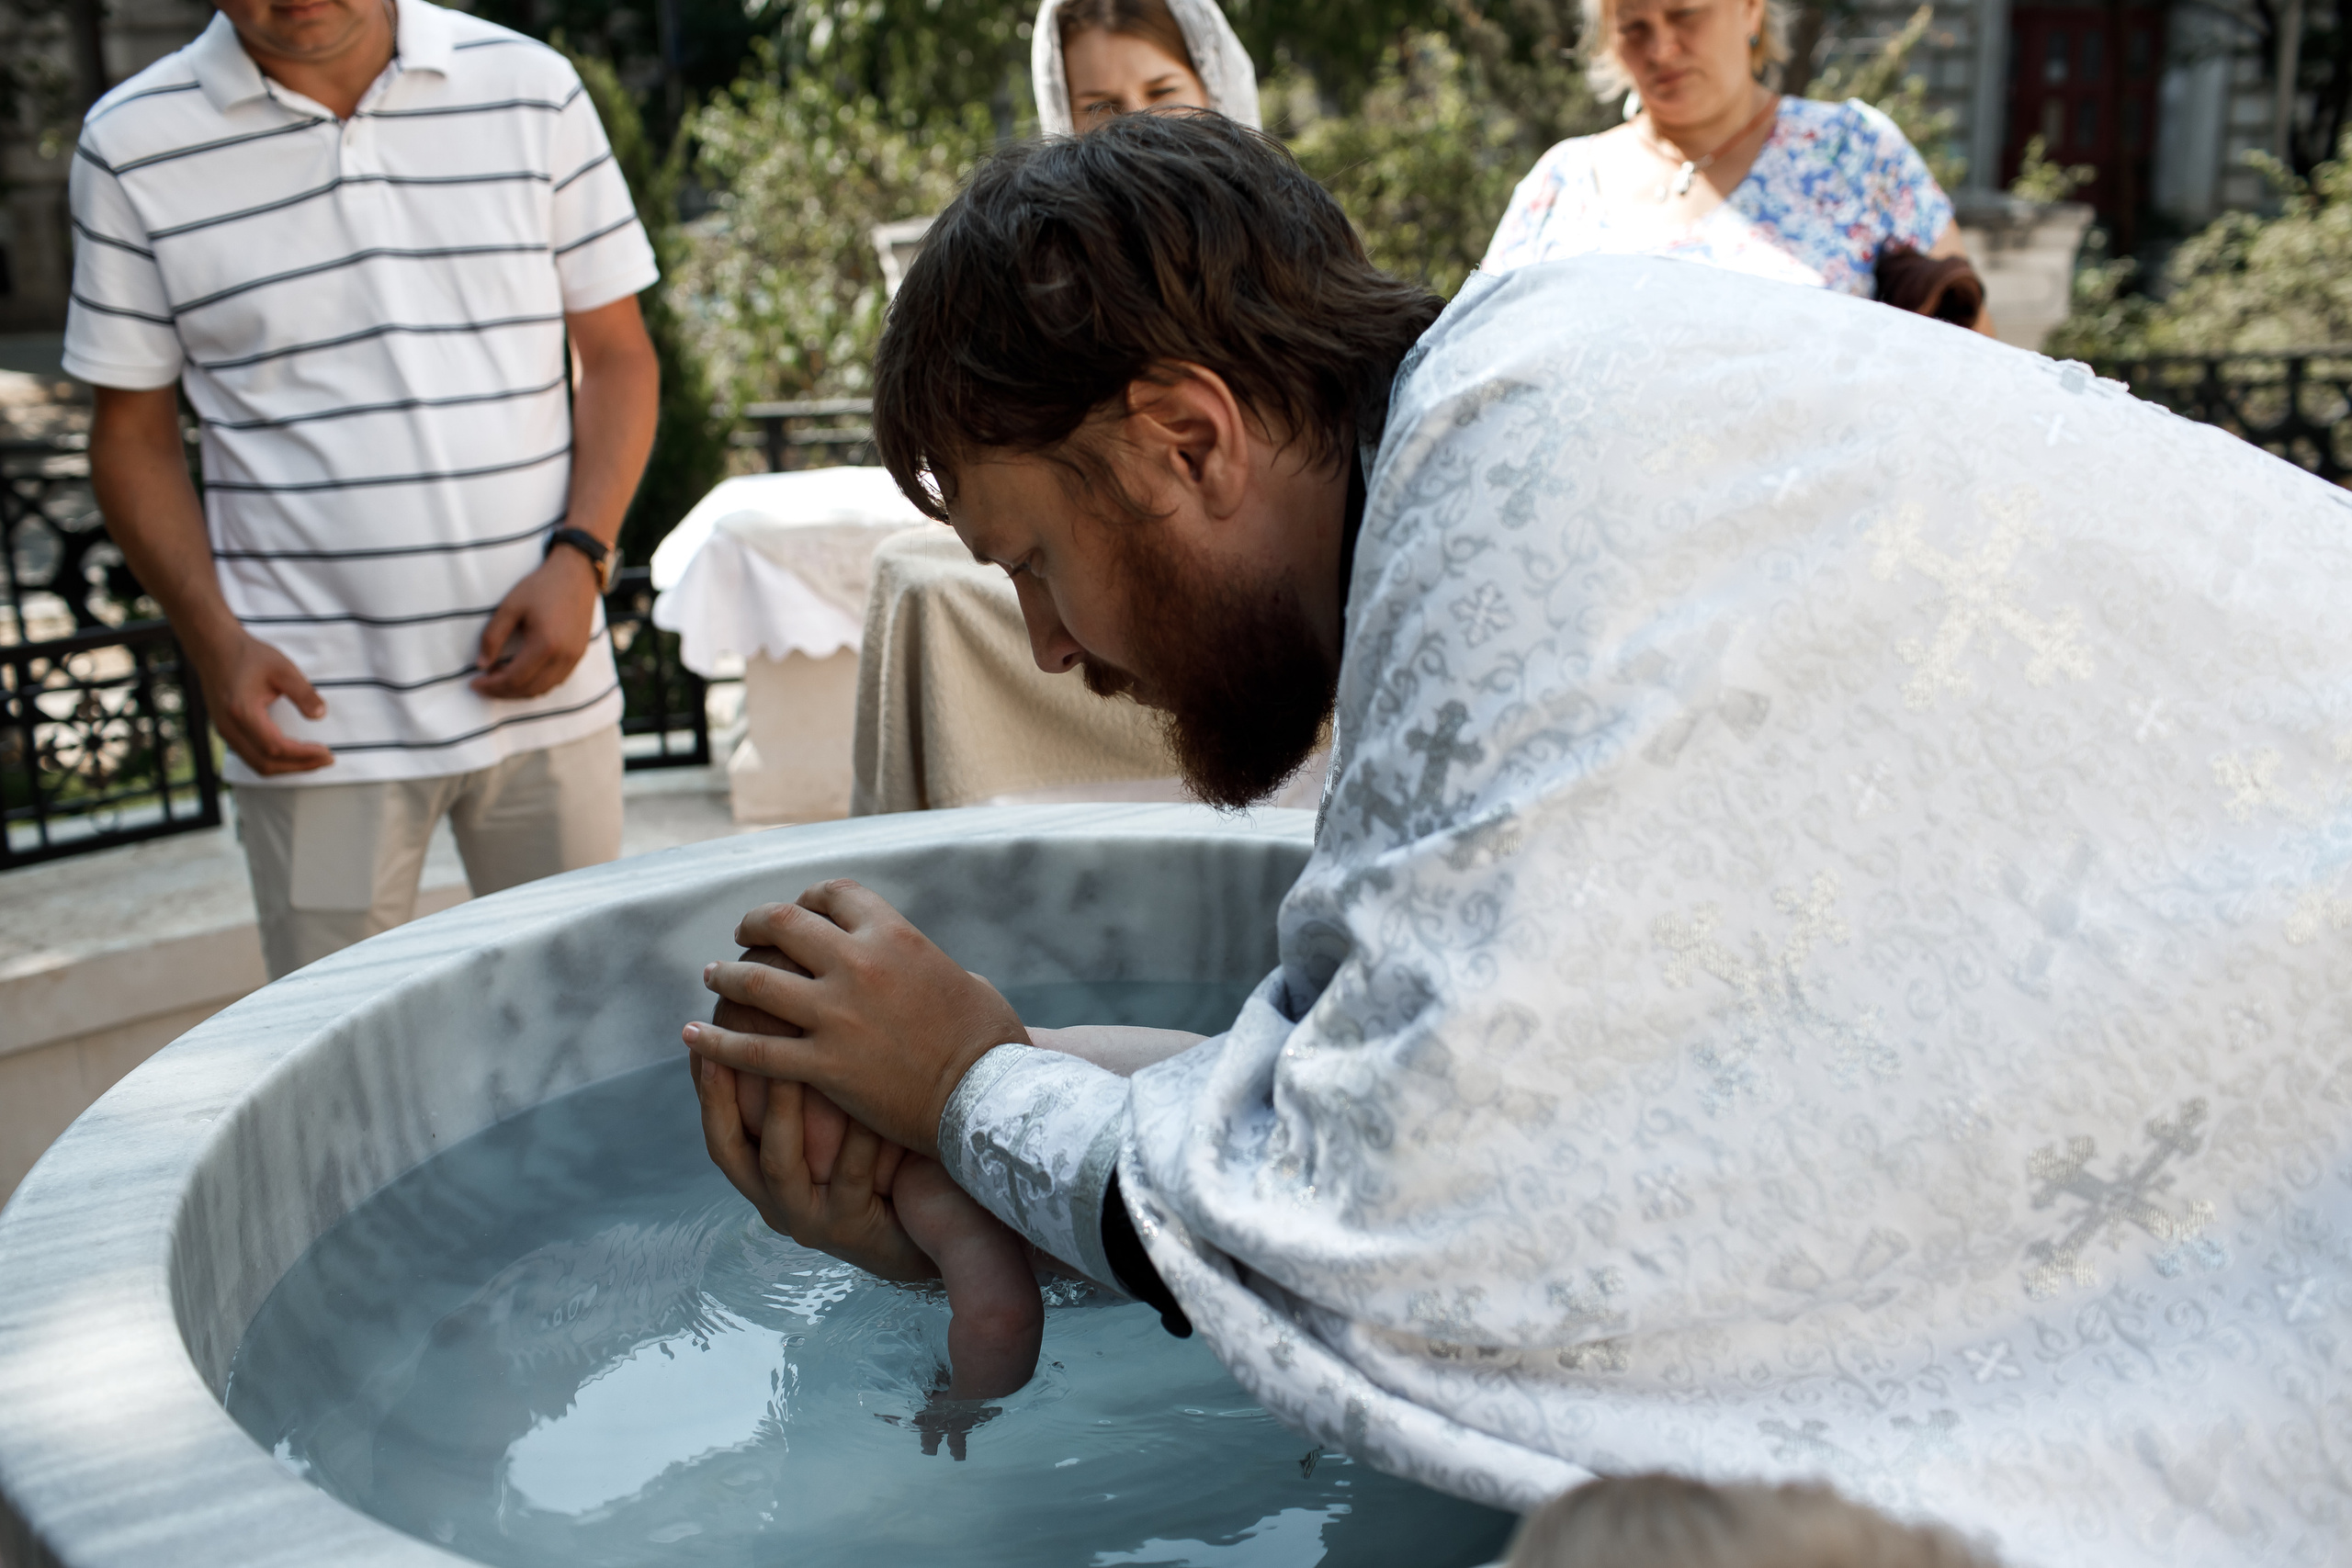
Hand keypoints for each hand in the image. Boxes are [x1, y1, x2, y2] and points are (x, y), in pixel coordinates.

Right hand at [191, 630, 333, 774]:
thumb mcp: (283, 668)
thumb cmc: (249, 656)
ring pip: (257, 764)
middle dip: (300, 766)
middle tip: (327, 759)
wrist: (215, 648)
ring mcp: (224, 732)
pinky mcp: (226, 732)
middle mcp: (229, 727)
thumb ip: (303, 693)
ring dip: (288, 767)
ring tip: (315, 760)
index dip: (303, 755)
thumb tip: (320, 716)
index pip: (275, 747)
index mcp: (241, 712)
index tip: (327, 752)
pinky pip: (251, 757)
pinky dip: (275, 761)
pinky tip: (295, 754)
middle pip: (266, 763)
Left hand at [471, 546, 598, 697]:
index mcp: (545, 644)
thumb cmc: (541, 587)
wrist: (576, 574)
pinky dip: (535, 684)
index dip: (491, 686)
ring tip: (499, 679)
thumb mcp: (510, 606)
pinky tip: (521, 673)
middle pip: (529, 690)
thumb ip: (492, 637)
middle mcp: (563, 657)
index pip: (514, 679)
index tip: (473, 683)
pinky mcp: (579, 655)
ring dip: (519, 691)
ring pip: (543, 689)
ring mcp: (574, 658)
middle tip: (483, 684)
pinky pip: (555, 681)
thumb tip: (481, 665)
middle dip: (503, 692)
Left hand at [682, 881, 1030, 1158]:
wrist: (985, 1099)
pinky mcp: (823, 1065)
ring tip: (711, 978)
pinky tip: (693, 1037)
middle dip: (755, 924)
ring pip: (757, 982)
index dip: (809, 899)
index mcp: (895, 935)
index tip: (800, 913)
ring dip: (726, 976)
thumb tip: (919, 967)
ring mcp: (835, 1015)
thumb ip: (928, 966)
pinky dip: (716, 1043)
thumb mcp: (967, 981)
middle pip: (783, 923)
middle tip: (742, 936)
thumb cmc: (989, 1043)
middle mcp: (859, 964)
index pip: (834, 894)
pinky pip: (753, 1050)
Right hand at [692, 1057, 938, 1281]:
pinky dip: (854, 1136)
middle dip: (721, 1098)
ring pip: (781, 1165)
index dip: (705, 1086)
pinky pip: (849, 1177)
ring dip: (779, 1112)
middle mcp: (778, 1203)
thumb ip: (813, 1091)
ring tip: (786, 1064)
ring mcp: (811, 1220)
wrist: (936, 1227)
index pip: (721, 1128)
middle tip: (721, 1046)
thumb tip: (787, 1019)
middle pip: (729, 1150)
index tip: (697, 1035)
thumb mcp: (839, 1133)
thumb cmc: (886, 1168)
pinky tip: (867, 1098)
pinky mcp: (850, 1229)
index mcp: (766, 1180)